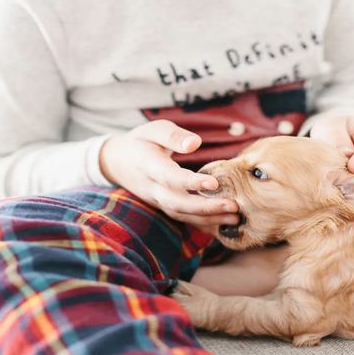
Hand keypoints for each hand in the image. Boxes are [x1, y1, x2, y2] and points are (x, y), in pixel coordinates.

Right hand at [99, 120, 239, 232]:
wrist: (118, 162)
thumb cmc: (142, 142)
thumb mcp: (153, 130)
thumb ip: (173, 136)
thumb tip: (195, 143)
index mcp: (147, 165)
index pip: (169, 177)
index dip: (190, 183)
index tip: (214, 183)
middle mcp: (151, 188)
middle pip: (177, 203)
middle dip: (206, 208)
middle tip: (234, 205)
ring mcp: (157, 201)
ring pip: (181, 215)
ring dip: (208, 219)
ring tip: (236, 216)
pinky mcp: (164, 207)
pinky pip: (183, 220)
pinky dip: (203, 224)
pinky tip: (224, 223)